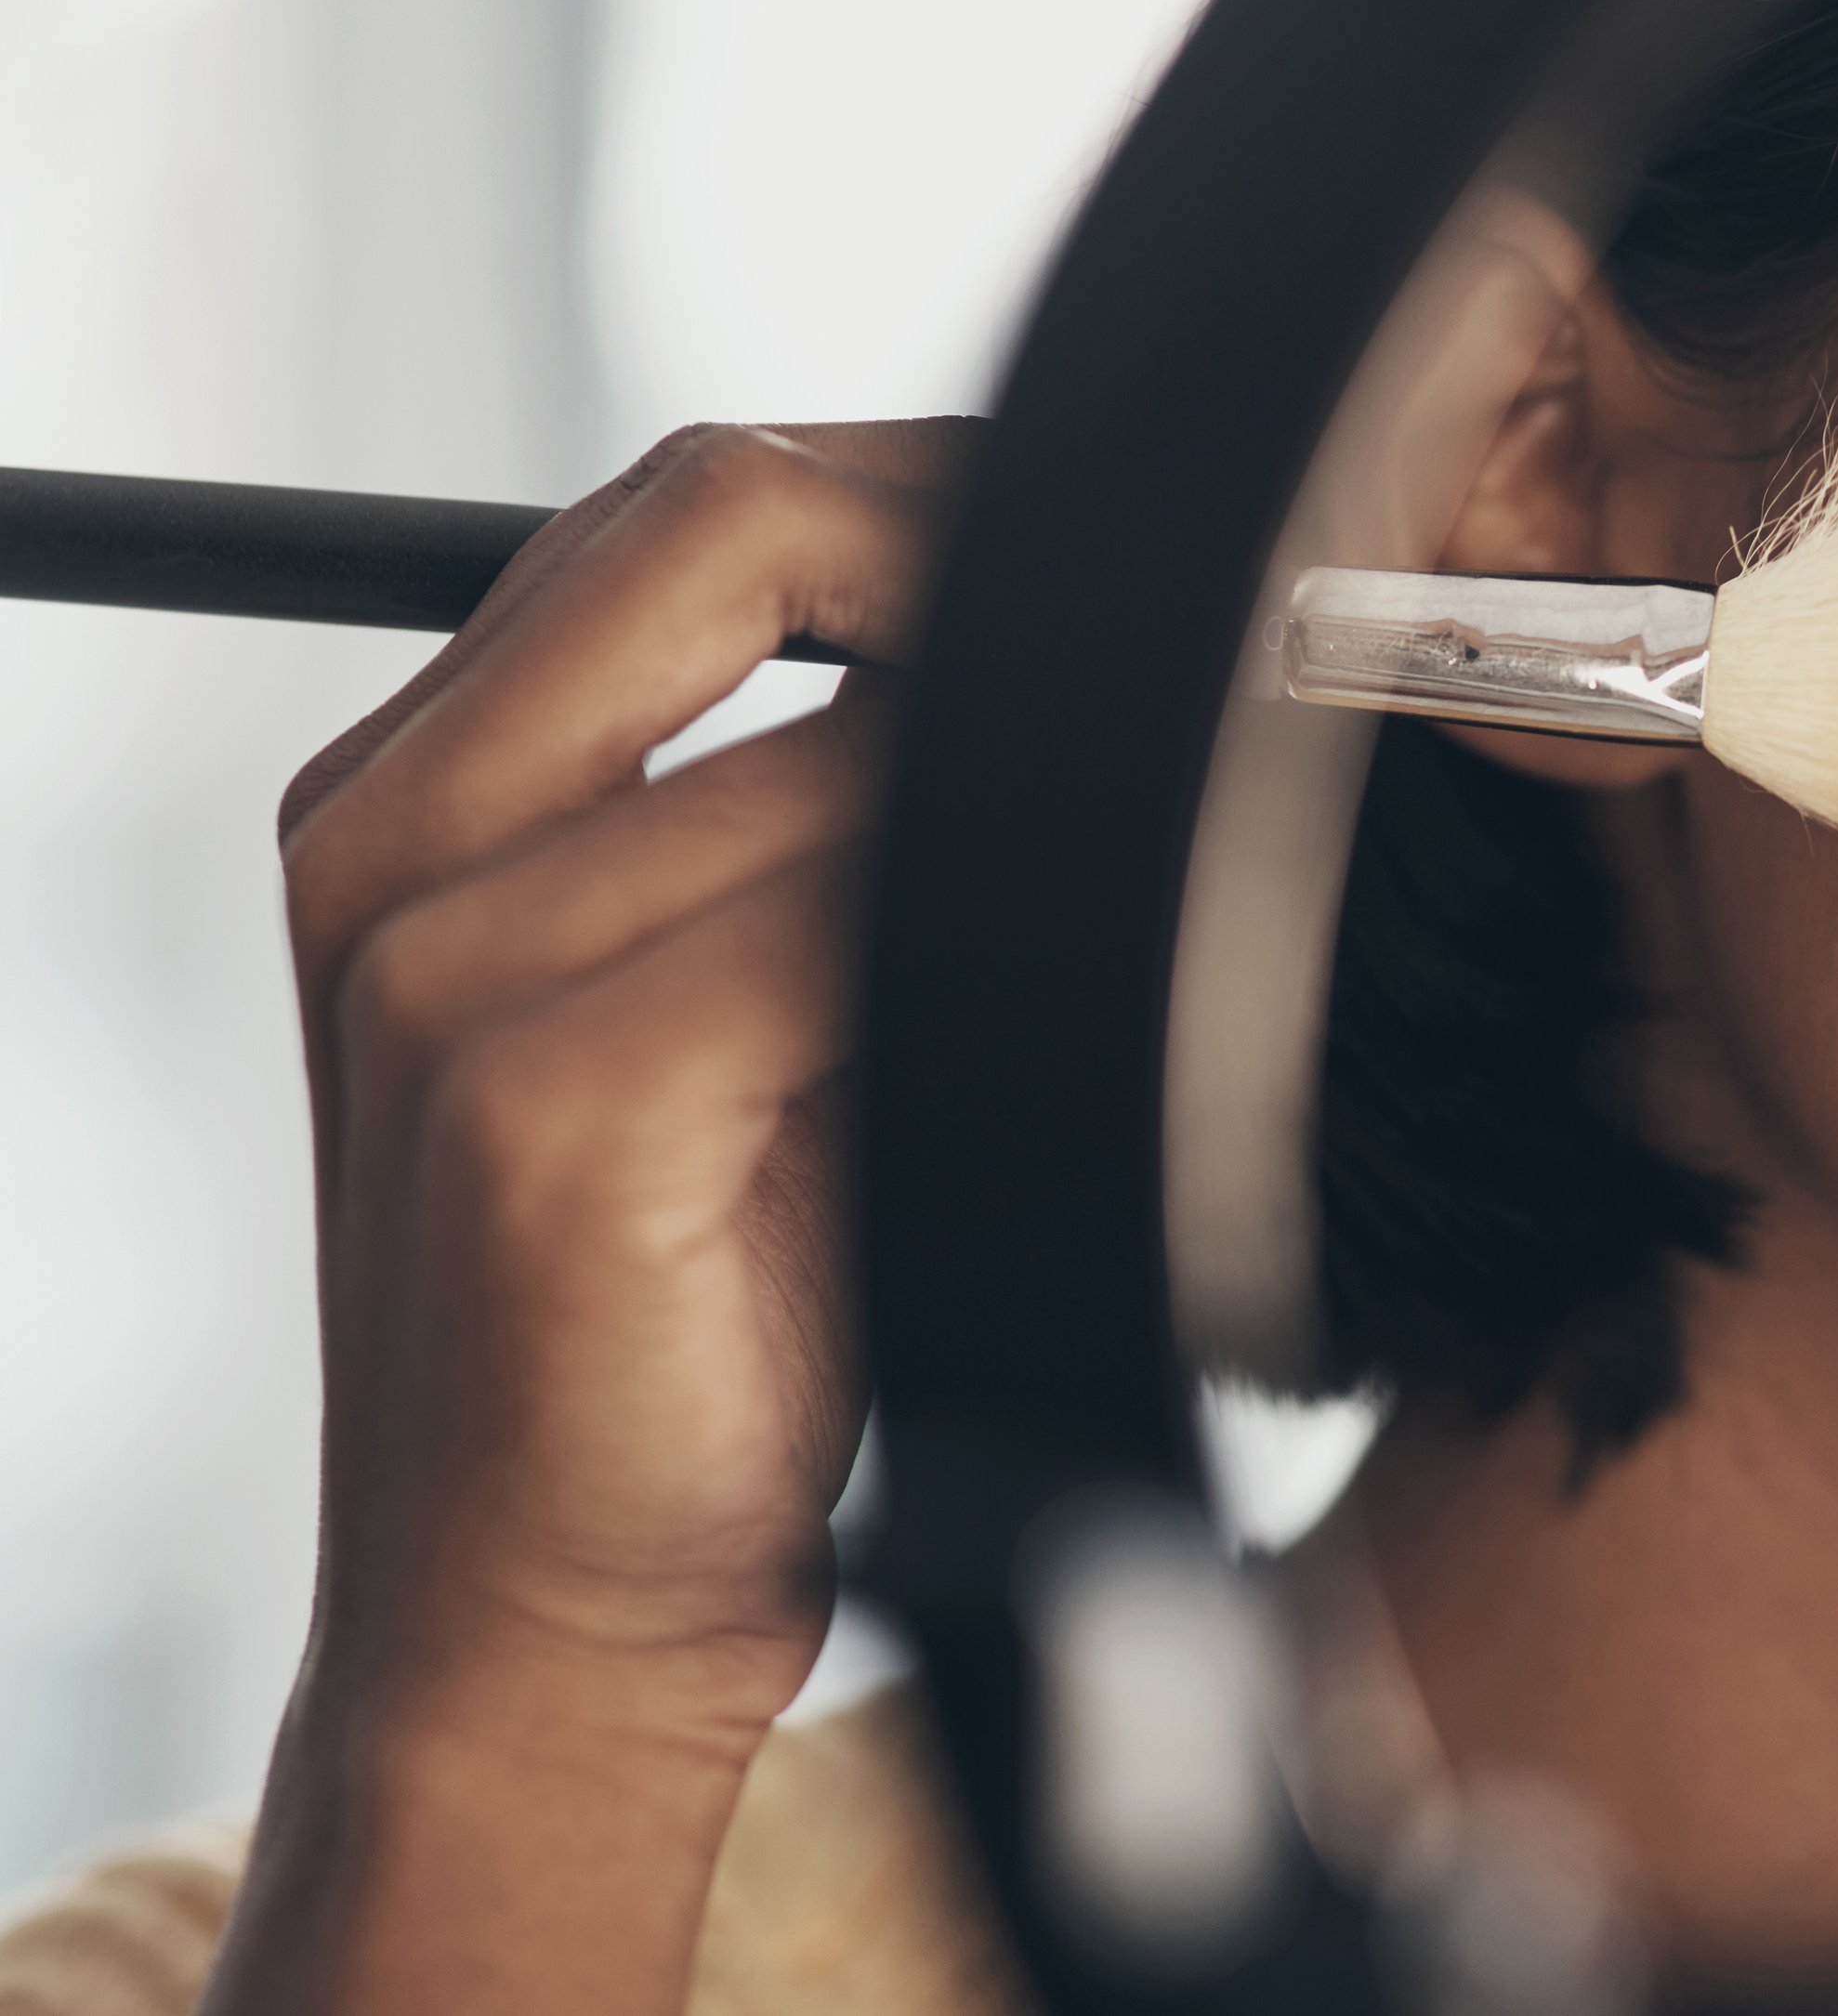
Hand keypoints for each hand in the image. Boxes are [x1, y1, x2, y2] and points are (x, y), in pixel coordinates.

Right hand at [205, 420, 962, 2015]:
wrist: (549, 1630)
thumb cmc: (677, 1327)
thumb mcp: (711, 1019)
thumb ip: (796, 813)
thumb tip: (1045, 627)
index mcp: (407, 798)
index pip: (687, 512)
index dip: (918, 490)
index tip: (1109, 543)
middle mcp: (391, 849)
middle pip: (724, 527)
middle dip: (966, 547)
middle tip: (1163, 629)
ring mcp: (448, 973)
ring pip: (841, 747)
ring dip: (1019, 796)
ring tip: (1121, 879)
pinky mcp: (553, 1106)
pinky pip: (847, 926)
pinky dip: (988, 944)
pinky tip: (1048, 1017)